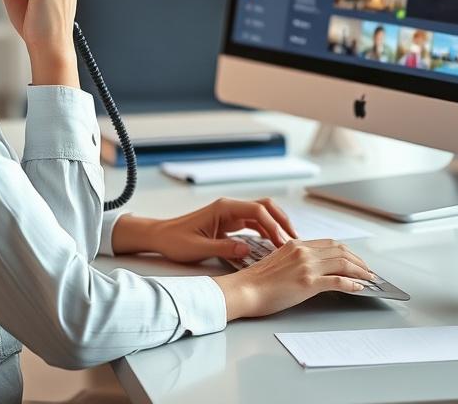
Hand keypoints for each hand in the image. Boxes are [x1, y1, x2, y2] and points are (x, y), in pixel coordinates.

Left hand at [111, 197, 297, 262]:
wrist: (161, 236)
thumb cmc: (175, 241)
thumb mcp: (198, 248)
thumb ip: (223, 248)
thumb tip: (247, 250)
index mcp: (223, 208)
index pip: (257, 210)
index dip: (273, 225)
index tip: (283, 242)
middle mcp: (230, 207)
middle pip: (265, 207)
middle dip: (282, 221)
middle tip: (296, 240)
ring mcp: (231, 213)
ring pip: (262, 214)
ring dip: (277, 226)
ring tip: (290, 244)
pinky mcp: (230, 222)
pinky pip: (255, 223)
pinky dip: (267, 231)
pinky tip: (275, 245)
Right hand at [212, 238, 374, 319]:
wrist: (244, 290)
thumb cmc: (255, 281)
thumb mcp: (277, 262)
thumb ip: (294, 260)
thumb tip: (311, 268)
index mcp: (295, 245)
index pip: (329, 244)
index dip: (346, 252)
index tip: (354, 260)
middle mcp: (302, 251)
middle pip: (340, 251)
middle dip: (358, 260)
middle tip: (367, 270)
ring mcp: (306, 266)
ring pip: (342, 263)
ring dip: (360, 271)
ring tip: (368, 279)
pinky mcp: (307, 283)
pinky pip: (337, 281)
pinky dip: (352, 283)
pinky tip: (358, 288)